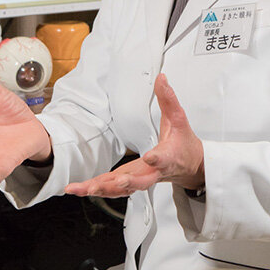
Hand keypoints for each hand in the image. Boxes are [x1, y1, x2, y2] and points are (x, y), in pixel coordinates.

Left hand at [66, 74, 202, 197]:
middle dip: (128, 183)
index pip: (163, 157)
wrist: (189, 167)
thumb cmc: (183, 144)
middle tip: (117, 182)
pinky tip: (80, 189)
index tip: (150, 157)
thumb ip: (168, 99)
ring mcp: (142, 179)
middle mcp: (154, 172)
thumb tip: (161, 79)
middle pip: (142, 181)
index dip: (157, 158)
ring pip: (124, 189)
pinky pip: (115, 189)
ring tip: (83, 188)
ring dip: (103, 189)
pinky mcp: (132, 182)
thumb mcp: (179, 119)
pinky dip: (98, 190)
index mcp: (168, 156)